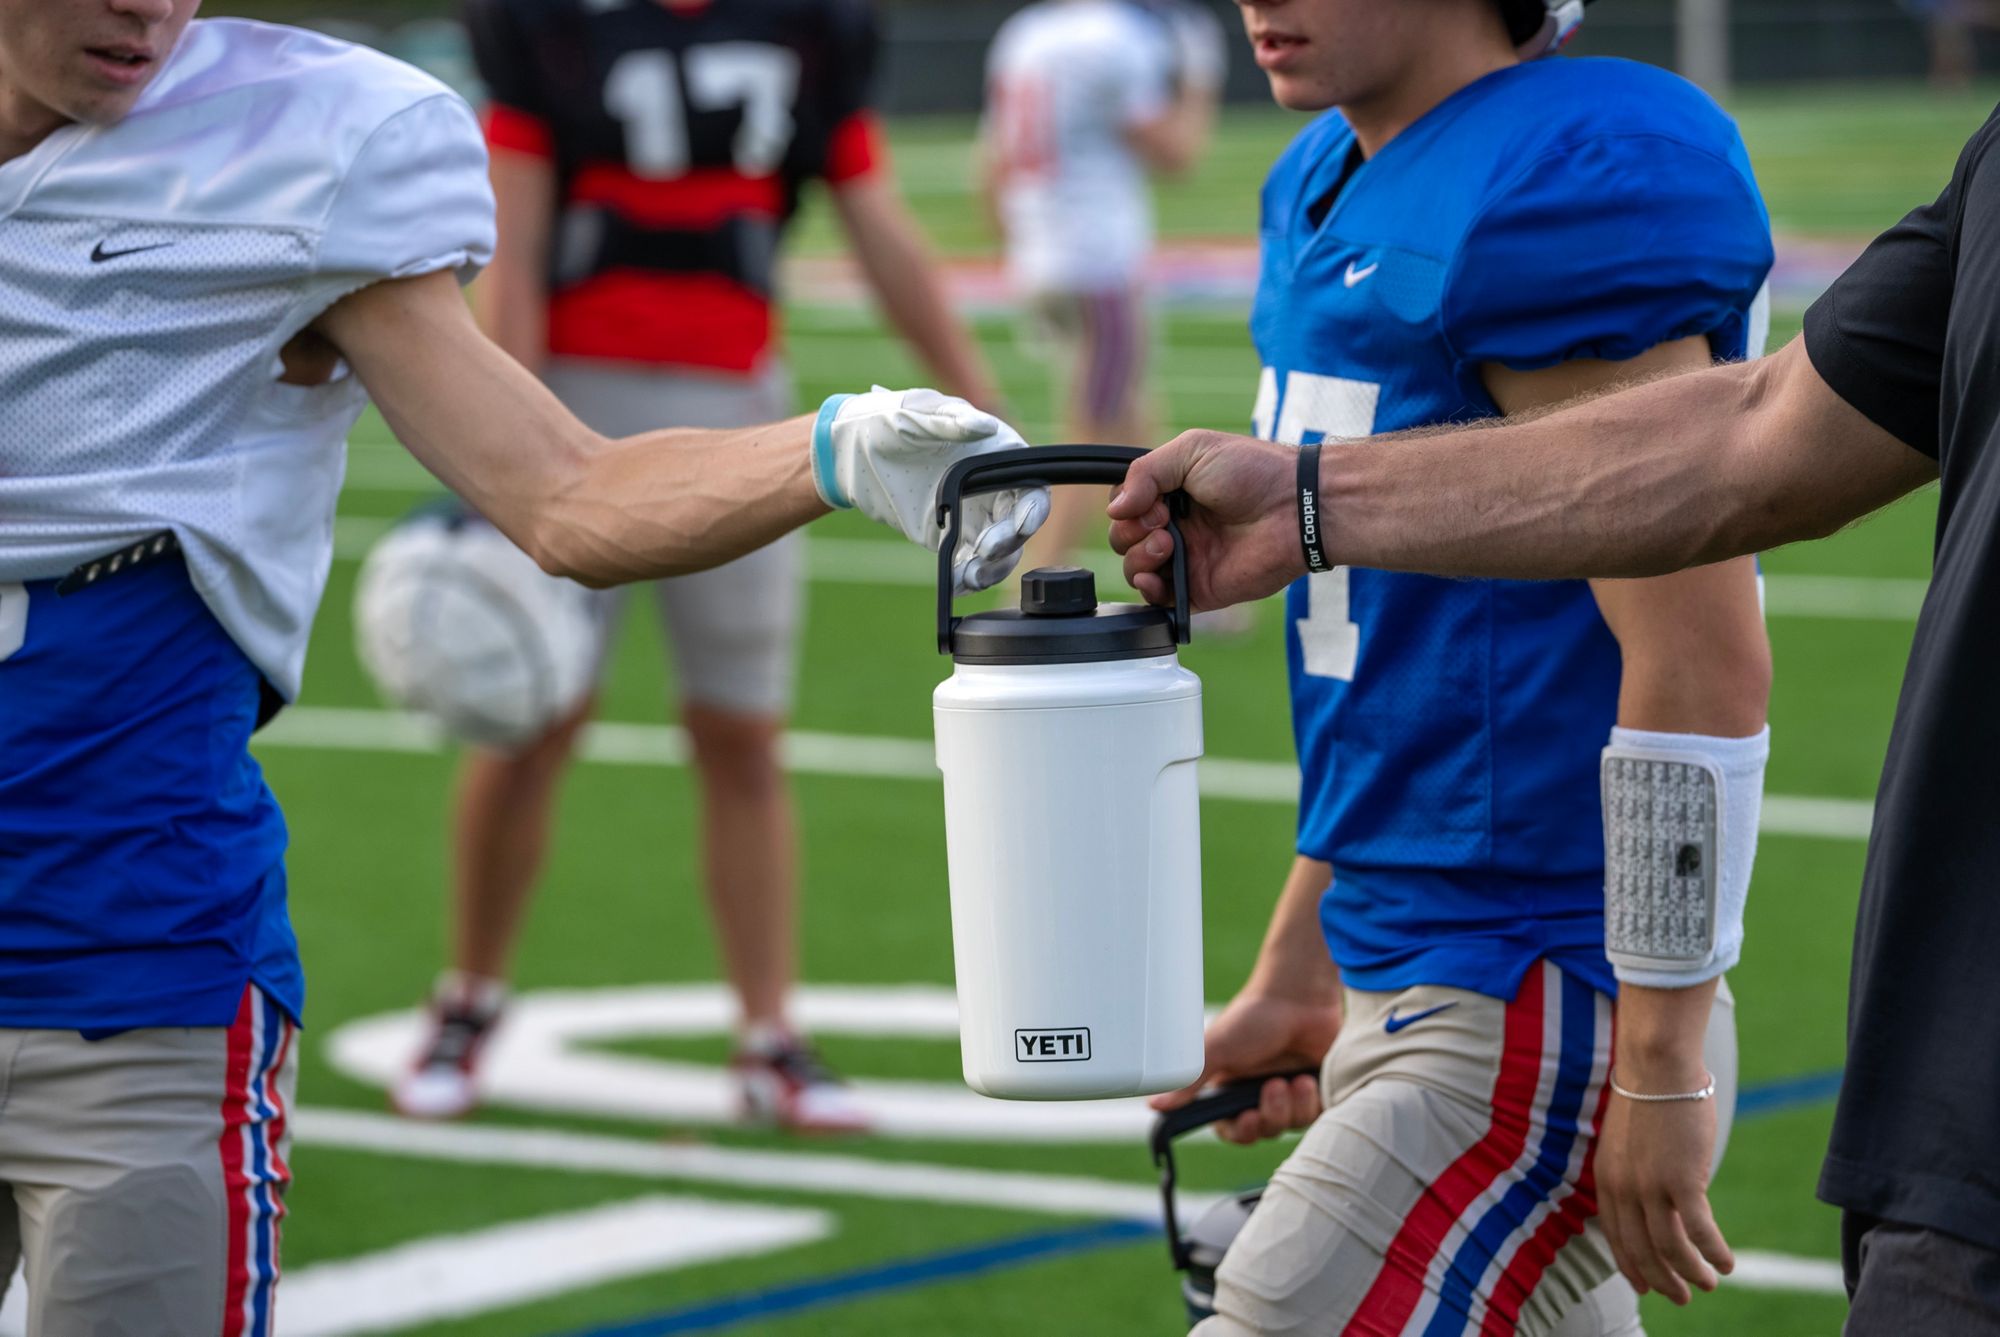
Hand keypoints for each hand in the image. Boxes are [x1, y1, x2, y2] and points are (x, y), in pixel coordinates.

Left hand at [815, 388, 1049, 593]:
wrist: (850, 450)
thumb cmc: (887, 420)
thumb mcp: (917, 412)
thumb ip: (951, 419)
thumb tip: (986, 426)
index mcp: (996, 455)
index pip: (1031, 488)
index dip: (1034, 510)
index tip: (1021, 526)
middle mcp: (991, 487)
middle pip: (1018, 526)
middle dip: (1008, 543)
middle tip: (985, 552)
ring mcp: (971, 515)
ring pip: (999, 552)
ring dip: (991, 568)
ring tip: (969, 578)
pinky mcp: (948, 536)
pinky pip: (968, 563)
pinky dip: (966, 578)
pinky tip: (956, 586)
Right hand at [1107, 430, 1303, 611]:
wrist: (1294, 507)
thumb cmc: (1252, 471)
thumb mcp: (1192, 450)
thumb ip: (1145, 472)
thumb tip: (1114, 510)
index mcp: (1173, 494)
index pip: (1126, 507)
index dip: (1127, 507)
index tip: (1153, 501)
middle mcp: (1177, 528)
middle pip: (1124, 539)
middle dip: (1131, 532)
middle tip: (1164, 521)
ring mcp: (1186, 561)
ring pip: (1135, 570)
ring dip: (1138, 557)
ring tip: (1167, 545)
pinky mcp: (1199, 590)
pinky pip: (1159, 602)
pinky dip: (1148, 591)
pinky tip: (1153, 577)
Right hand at [1149, 988, 1340, 1143]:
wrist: (1301, 997)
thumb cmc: (1254, 1017)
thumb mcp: (1216, 1050)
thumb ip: (1188, 1082)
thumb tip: (1153, 1105)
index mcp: (1230, 1087)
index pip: (1230, 1128)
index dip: (1239, 1131)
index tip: (1247, 1118)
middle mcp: (1257, 1093)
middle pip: (1263, 1131)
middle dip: (1269, 1115)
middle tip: (1273, 1087)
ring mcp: (1289, 1093)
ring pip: (1290, 1125)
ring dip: (1292, 1106)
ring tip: (1296, 1079)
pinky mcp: (1315, 1091)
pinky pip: (1315, 1116)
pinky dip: (1312, 1101)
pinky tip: (1308, 1078)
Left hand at [1596, 1082, 1734, 1304]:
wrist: (1658, 1066)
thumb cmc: (1651, 1097)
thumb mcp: (1631, 1142)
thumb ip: (1637, 1172)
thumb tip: (1661, 1198)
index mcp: (1606, 1178)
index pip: (1615, 1235)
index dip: (1630, 1264)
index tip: (1645, 1285)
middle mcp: (1622, 1188)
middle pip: (1640, 1249)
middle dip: (1661, 1279)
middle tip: (1680, 1297)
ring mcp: (1649, 1187)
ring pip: (1669, 1248)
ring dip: (1691, 1273)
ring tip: (1709, 1283)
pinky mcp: (1680, 1181)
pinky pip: (1700, 1232)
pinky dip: (1714, 1253)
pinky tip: (1727, 1262)